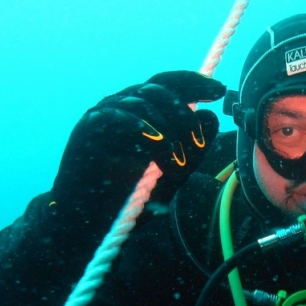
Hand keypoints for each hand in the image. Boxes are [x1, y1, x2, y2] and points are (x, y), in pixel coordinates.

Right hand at [51, 70, 224, 219]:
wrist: (93, 222)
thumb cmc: (131, 197)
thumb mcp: (175, 174)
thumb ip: (194, 149)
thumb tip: (210, 117)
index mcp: (145, 111)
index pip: (170, 84)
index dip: (194, 83)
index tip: (218, 91)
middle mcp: (124, 106)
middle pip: (160, 90)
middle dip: (185, 116)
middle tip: (196, 146)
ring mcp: (104, 115)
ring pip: (143, 102)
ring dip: (168, 131)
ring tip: (176, 165)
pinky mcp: (87, 129)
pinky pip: (116, 117)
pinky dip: (140, 127)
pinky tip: (157, 143)